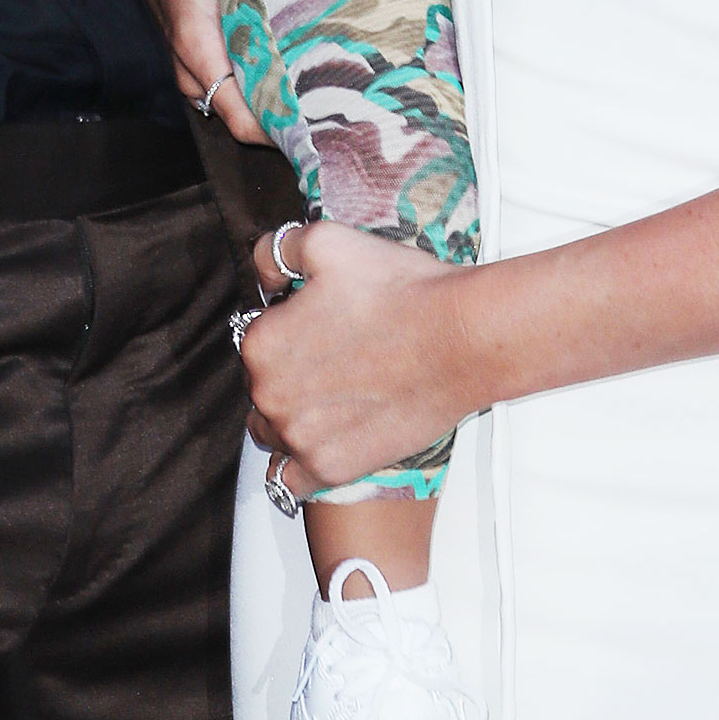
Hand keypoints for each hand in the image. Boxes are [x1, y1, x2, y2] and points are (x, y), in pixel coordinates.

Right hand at [132, 0, 300, 146]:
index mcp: (191, 28)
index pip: (225, 96)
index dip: (260, 124)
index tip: (301, 134)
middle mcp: (186, 48)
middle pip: (226, 107)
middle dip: (266, 122)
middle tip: (319, 124)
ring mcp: (189, 49)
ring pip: (221, 95)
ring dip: (256, 105)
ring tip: (306, 110)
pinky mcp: (197, 43)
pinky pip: (220, 79)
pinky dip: (247, 86)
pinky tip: (283, 81)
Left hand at [240, 221, 470, 495]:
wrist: (461, 339)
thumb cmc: (399, 289)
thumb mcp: (327, 240)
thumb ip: (277, 250)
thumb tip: (264, 271)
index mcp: (261, 343)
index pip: (257, 337)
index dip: (289, 326)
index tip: (322, 322)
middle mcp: (268, 397)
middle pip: (263, 387)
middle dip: (289, 372)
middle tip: (337, 356)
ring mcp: (299, 440)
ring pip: (274, 432)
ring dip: (292, 417)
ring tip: (336, 395)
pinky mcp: (331, 470)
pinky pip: (292, 479)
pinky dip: (303, 462)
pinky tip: (330, 438)